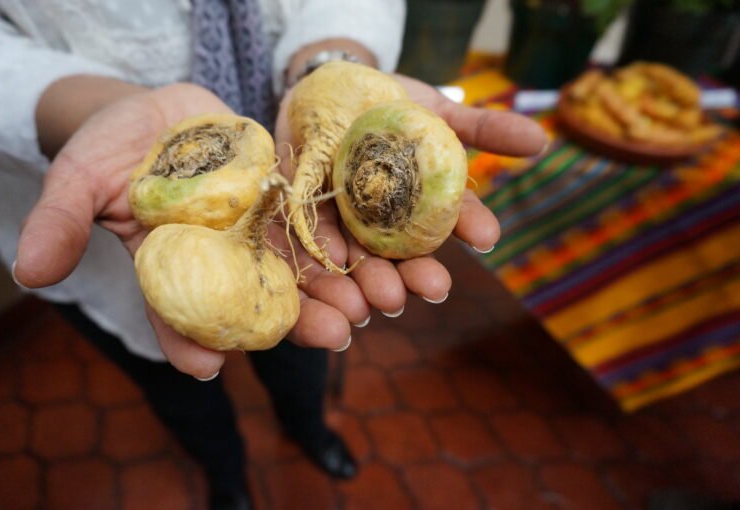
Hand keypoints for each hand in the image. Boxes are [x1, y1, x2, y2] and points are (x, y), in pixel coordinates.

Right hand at [14, 82, 367, 378]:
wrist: (160, 110)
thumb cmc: (112, 147)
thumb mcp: (78, 177)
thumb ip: (60, 220)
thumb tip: (28, 272)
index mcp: (172, 267)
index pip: (177, 314)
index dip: (188, 340)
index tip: (207, 367)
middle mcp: (221, 259)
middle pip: (260, 300)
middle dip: (301, 323)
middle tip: (336, 339)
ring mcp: (257, 231)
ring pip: (301, 270)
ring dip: (339, 290)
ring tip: (371, 308)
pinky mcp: (284, 199)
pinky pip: (316, 224)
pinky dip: (342, 240)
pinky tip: (370, 257)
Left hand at [274, 73, 547, 314]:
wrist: (321, 87)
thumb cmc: (385, 102)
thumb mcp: (433, 109)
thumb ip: (481, 127)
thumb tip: (540, 139)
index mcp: (418, 205)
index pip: (447, 220)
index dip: (468, 227)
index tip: (487, 236)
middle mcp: (381, 225)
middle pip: (399, 257)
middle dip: (415, 275)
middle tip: (433, 286)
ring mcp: (337, 226)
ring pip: (351, 264)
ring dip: (365, 287)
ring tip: (380, 302)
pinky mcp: (294, 221)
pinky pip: (299, 252)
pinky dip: (312, 277)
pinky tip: (328, 292)